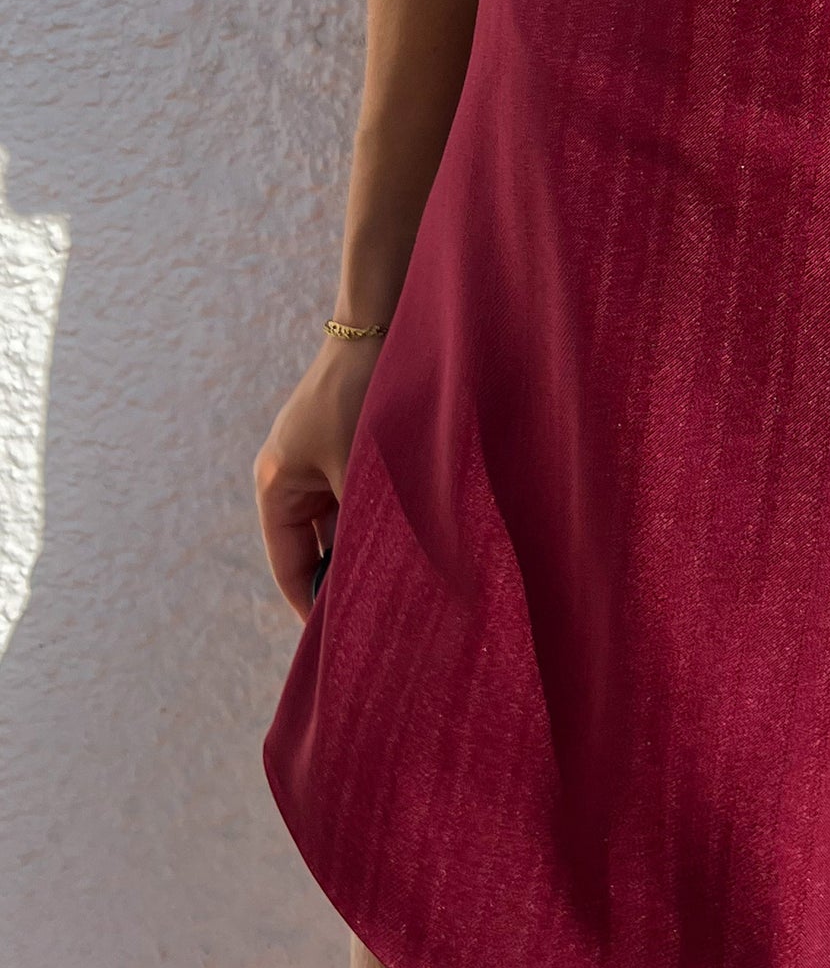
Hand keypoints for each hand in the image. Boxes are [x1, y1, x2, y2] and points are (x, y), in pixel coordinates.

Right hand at [254, 333, 385, 619]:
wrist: (381, 323)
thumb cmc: (365, 396)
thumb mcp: (365, 472)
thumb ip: (370, 528)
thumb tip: (389, 584)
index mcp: (278, 486)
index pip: (291, 566)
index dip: (312, 607)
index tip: (340, 644)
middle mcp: (293, 477)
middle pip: (315, 548)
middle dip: (344, 580)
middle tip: (380, 620)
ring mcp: (321, 459)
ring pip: (342, 524)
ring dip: (366, 547)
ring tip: (400, 587)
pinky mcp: (349, 445)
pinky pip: (359, 497)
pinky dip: (378, 519)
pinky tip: (412, 540)